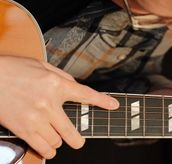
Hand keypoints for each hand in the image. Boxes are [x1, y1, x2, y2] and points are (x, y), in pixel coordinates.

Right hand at [0, 56, 118, 158]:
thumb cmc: (15, 69)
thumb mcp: (42, 66)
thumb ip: (62, 77)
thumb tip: (75, 87)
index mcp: (56, 85)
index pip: (85, 95)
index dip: (102, 101)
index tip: (113, 106)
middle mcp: (48, 104)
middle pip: (72, 132)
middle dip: (78, 140)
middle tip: (78, 140)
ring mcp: (35, 119)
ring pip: (57, 142)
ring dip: (59, 141)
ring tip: (55, 135)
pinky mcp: (22, 129)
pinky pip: (42, 147)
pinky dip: (47, 149)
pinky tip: (46, 143)